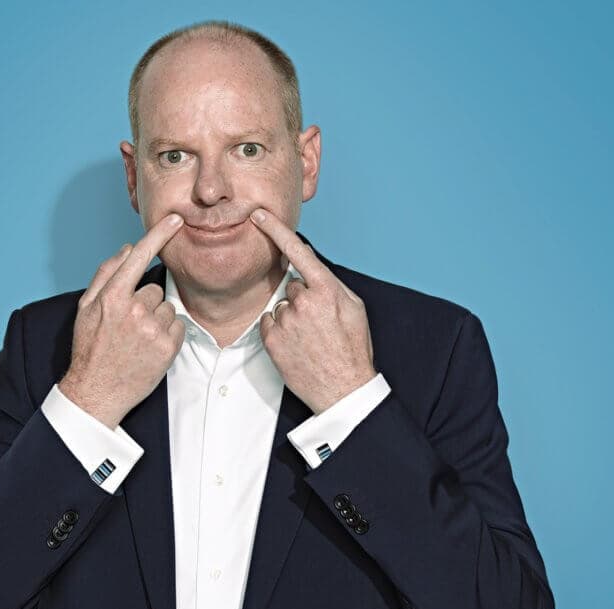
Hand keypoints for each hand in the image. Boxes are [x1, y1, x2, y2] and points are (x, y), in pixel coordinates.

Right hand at [58, 213, 186, 428]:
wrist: (97, 391)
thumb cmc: (90, 347)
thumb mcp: (86, 308)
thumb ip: (106, 274)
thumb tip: (128, 248)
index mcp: (112, 296)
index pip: (140, 256)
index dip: (159, 234)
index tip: (176, 219)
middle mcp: (134, 310)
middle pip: (155, 289)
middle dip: (146, 302)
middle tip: (129, 325)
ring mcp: (152, 329)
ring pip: (168, 308)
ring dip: (157, 319)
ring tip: (138, 339)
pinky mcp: (168, 348)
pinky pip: (178, 326)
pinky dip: (168, 334)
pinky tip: (150, 348)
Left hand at [250, 208, 377, 413]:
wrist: (343, 389)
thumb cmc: (352, 348)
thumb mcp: (354, 309)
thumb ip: (331, 285)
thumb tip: (311, 271)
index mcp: (327, 290)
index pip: (297, 251)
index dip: (276, 230)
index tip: (259, 215)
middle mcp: (303, 302)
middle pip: (292, 286)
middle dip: (302, 299)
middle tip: (319, 324)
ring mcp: (286, 321)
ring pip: (281, 306)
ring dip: (291, 318)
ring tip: (309, 339)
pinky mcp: (271, 339)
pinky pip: (269, 323)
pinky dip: (278, 331)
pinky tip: (296, 345)